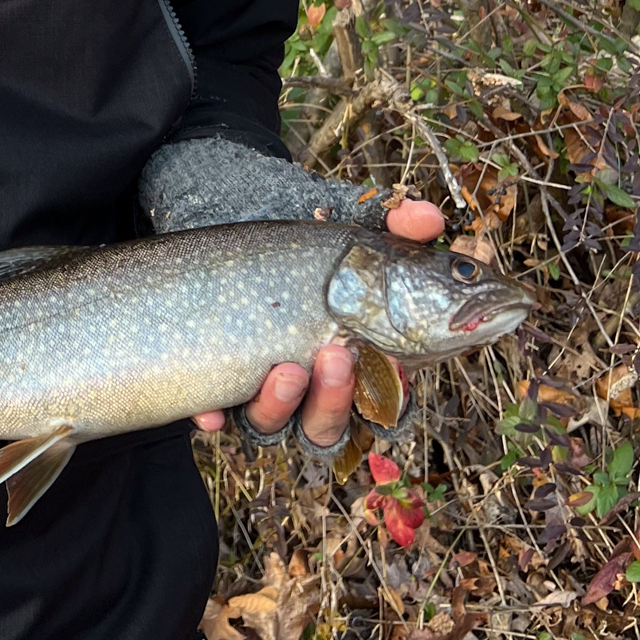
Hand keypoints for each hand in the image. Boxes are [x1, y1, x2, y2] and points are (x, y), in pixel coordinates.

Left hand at [192, 197, 445, 444]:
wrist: (228, 215)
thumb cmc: (300, 237)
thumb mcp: (349, 226)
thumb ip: (393, 224)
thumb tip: (430, 217)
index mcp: (351, 357)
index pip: (381, 400)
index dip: (392, 398)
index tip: (397, 369)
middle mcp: (305, 384)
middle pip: (326, 424)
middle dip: (333, 400)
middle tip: (336, 356)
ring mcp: (258, 388)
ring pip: (272, 424)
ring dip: (281, 405)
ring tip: (286, 369)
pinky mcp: (212, 382)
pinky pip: (211, 415)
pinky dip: (213, 417)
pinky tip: (209, 411)